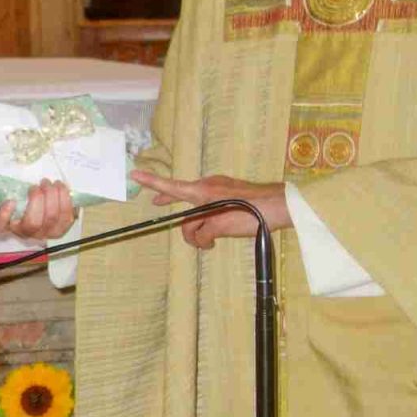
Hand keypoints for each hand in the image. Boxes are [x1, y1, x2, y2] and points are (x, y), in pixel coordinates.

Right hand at [0, 179, 74, 241]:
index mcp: (8, 222)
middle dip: (37, 203)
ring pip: (51, 220)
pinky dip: (64, 200)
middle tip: (36, 186)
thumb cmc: (21, 193)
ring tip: (49, 183)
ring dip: (52, 199)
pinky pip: (66, 217)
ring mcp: (46, 231)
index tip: (10, 201)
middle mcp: (26, 231)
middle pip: (31, 224)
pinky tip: (60, 188)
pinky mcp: (63, 226)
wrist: (46, 191)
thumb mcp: (1, 189)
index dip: (4, 217)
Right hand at [130, 170, 290, 247]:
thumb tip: (195, 235)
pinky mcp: (231, 194)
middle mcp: (208, 186)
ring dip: (202, 227)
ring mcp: (220, 189)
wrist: (282, 206)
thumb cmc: (252, 214)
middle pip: (185, 205)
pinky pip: (211, 208)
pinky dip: (211, 221)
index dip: (152, 183)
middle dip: (186, 223)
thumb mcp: (222, 226)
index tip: (133, 174)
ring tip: (215, 243)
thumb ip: (201, 230)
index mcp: (203, 191)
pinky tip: (221, 233)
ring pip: (199, 210)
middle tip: (189, 231)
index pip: (171, 187)